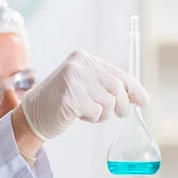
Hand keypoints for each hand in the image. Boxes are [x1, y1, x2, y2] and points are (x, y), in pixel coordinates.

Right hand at [20, 50, 150, 140]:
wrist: (32, 115)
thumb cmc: (62, 103)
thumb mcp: (87, 90)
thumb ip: (109, 89)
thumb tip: (141, 99)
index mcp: (84, 58)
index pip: (118, 73)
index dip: (134, 89)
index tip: (144, 101)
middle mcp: (79, 64)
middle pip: (117, 88)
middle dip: (121, 105)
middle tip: (118, 114)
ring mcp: (73, 79)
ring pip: (108, 102)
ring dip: (102, 114)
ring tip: (86, 112)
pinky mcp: (69, 96)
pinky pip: (95, 112)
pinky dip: (91, 118)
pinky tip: (77, 115)